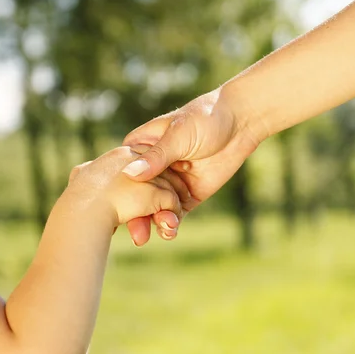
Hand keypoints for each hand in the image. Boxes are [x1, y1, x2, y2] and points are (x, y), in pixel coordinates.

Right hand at [122, 87, 262, 245]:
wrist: (240, 123)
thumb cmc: (205, 118)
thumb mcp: (179, 135)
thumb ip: (157, 156)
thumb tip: (130, 174)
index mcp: (141, 148)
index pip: (122, 174)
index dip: (116, 193)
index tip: (114, 211)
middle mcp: (153, 169)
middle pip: (137, 196)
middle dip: (137, 216)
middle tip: (138, 235)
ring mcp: (170, 183)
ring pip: (155, 208)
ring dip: (156, 222)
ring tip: (163, 230)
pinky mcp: (188, 195)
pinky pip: (175, 213)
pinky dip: (172, 224)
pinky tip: (171, 232)